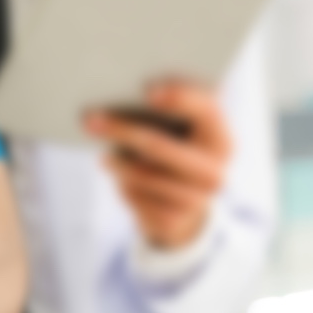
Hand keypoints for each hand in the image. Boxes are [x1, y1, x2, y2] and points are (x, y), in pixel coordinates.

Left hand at [83, 78, 232, 249]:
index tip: (148, 90)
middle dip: (121, 130)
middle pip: (159, 146)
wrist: (186, 206)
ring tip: (105, 155)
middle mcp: (214, 172)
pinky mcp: (171, 221)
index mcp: (222, 140)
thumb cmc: (179, 151)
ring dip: (116, 161)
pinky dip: (123, 184)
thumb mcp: (184, 131)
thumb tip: (123, 97)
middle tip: (90, 120)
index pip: (207, 111)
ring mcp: (195, 201)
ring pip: (141, 174)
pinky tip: (122, 178)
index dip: (180, 97)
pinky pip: (134, 196)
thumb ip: (167, 113)